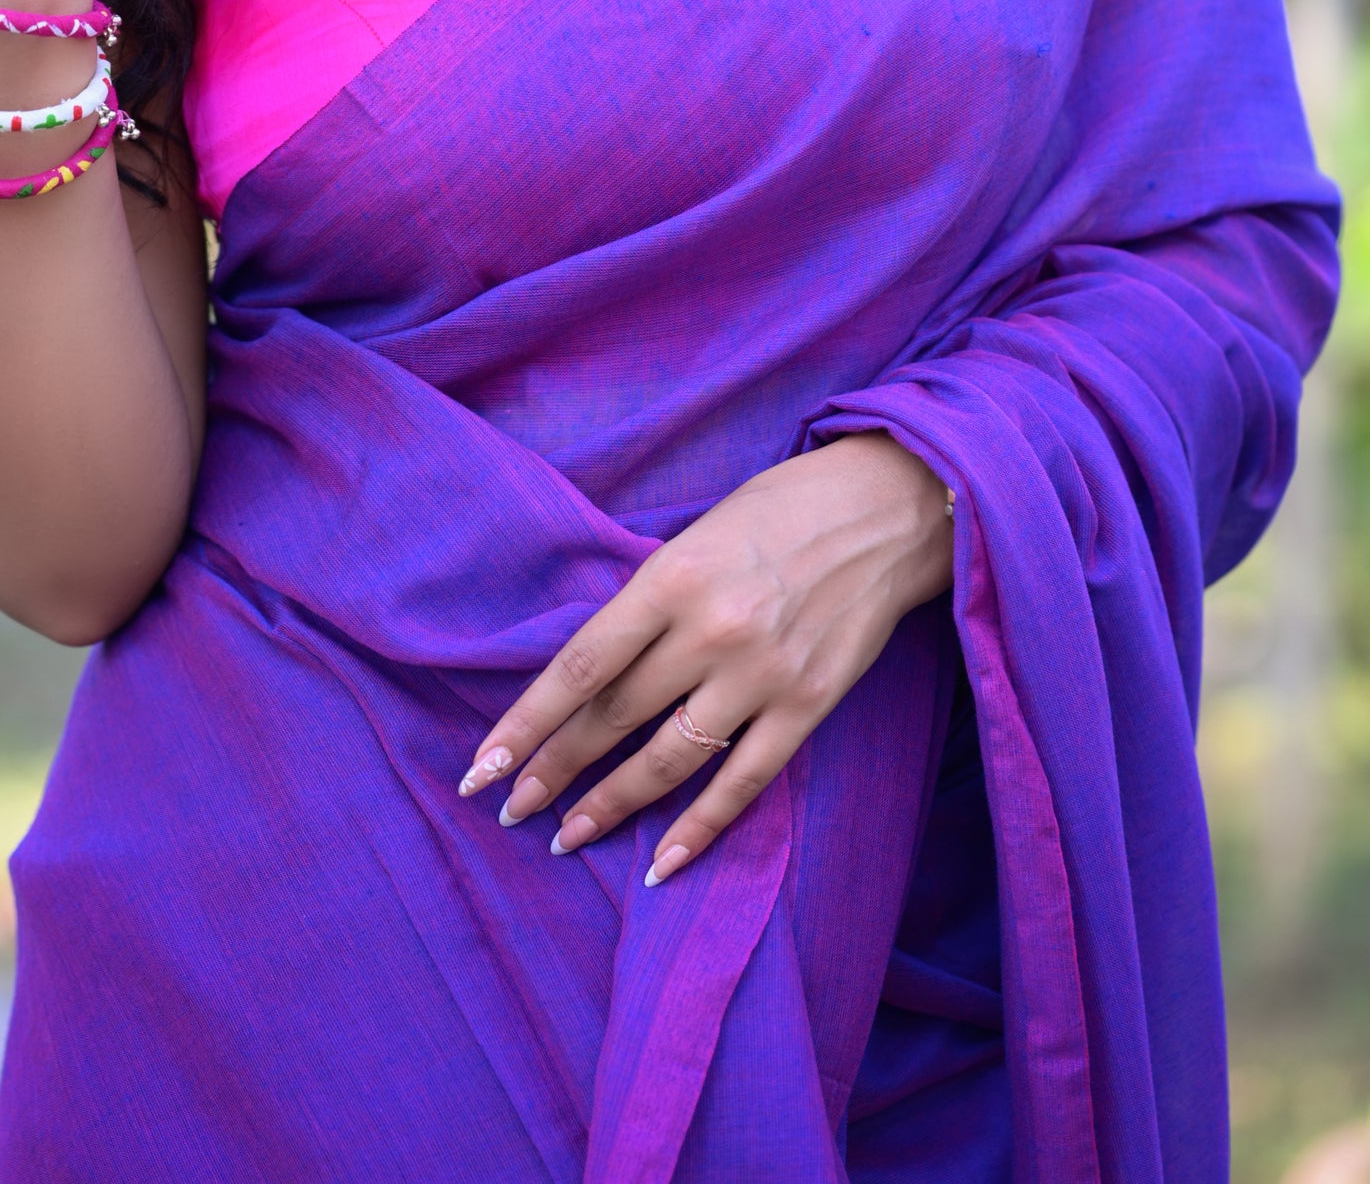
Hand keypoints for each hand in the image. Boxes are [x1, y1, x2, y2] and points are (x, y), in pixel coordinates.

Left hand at [460, 433, 951, 886]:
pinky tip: (662, 861)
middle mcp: (711, 631)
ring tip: (567, 837)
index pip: (581, 666)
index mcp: (672, 577)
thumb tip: (592, 678)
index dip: (527, 722)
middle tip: (512, 807)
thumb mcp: (697, 535)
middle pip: (614, 717)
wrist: (887, 508)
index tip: (482, 766)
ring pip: (668, 760)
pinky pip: (743, 782)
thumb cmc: (779, 510)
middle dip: (554, 769)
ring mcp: (761, 674)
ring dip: (611, 805)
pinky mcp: (808, 705)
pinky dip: (699, 829)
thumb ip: (649, 603)